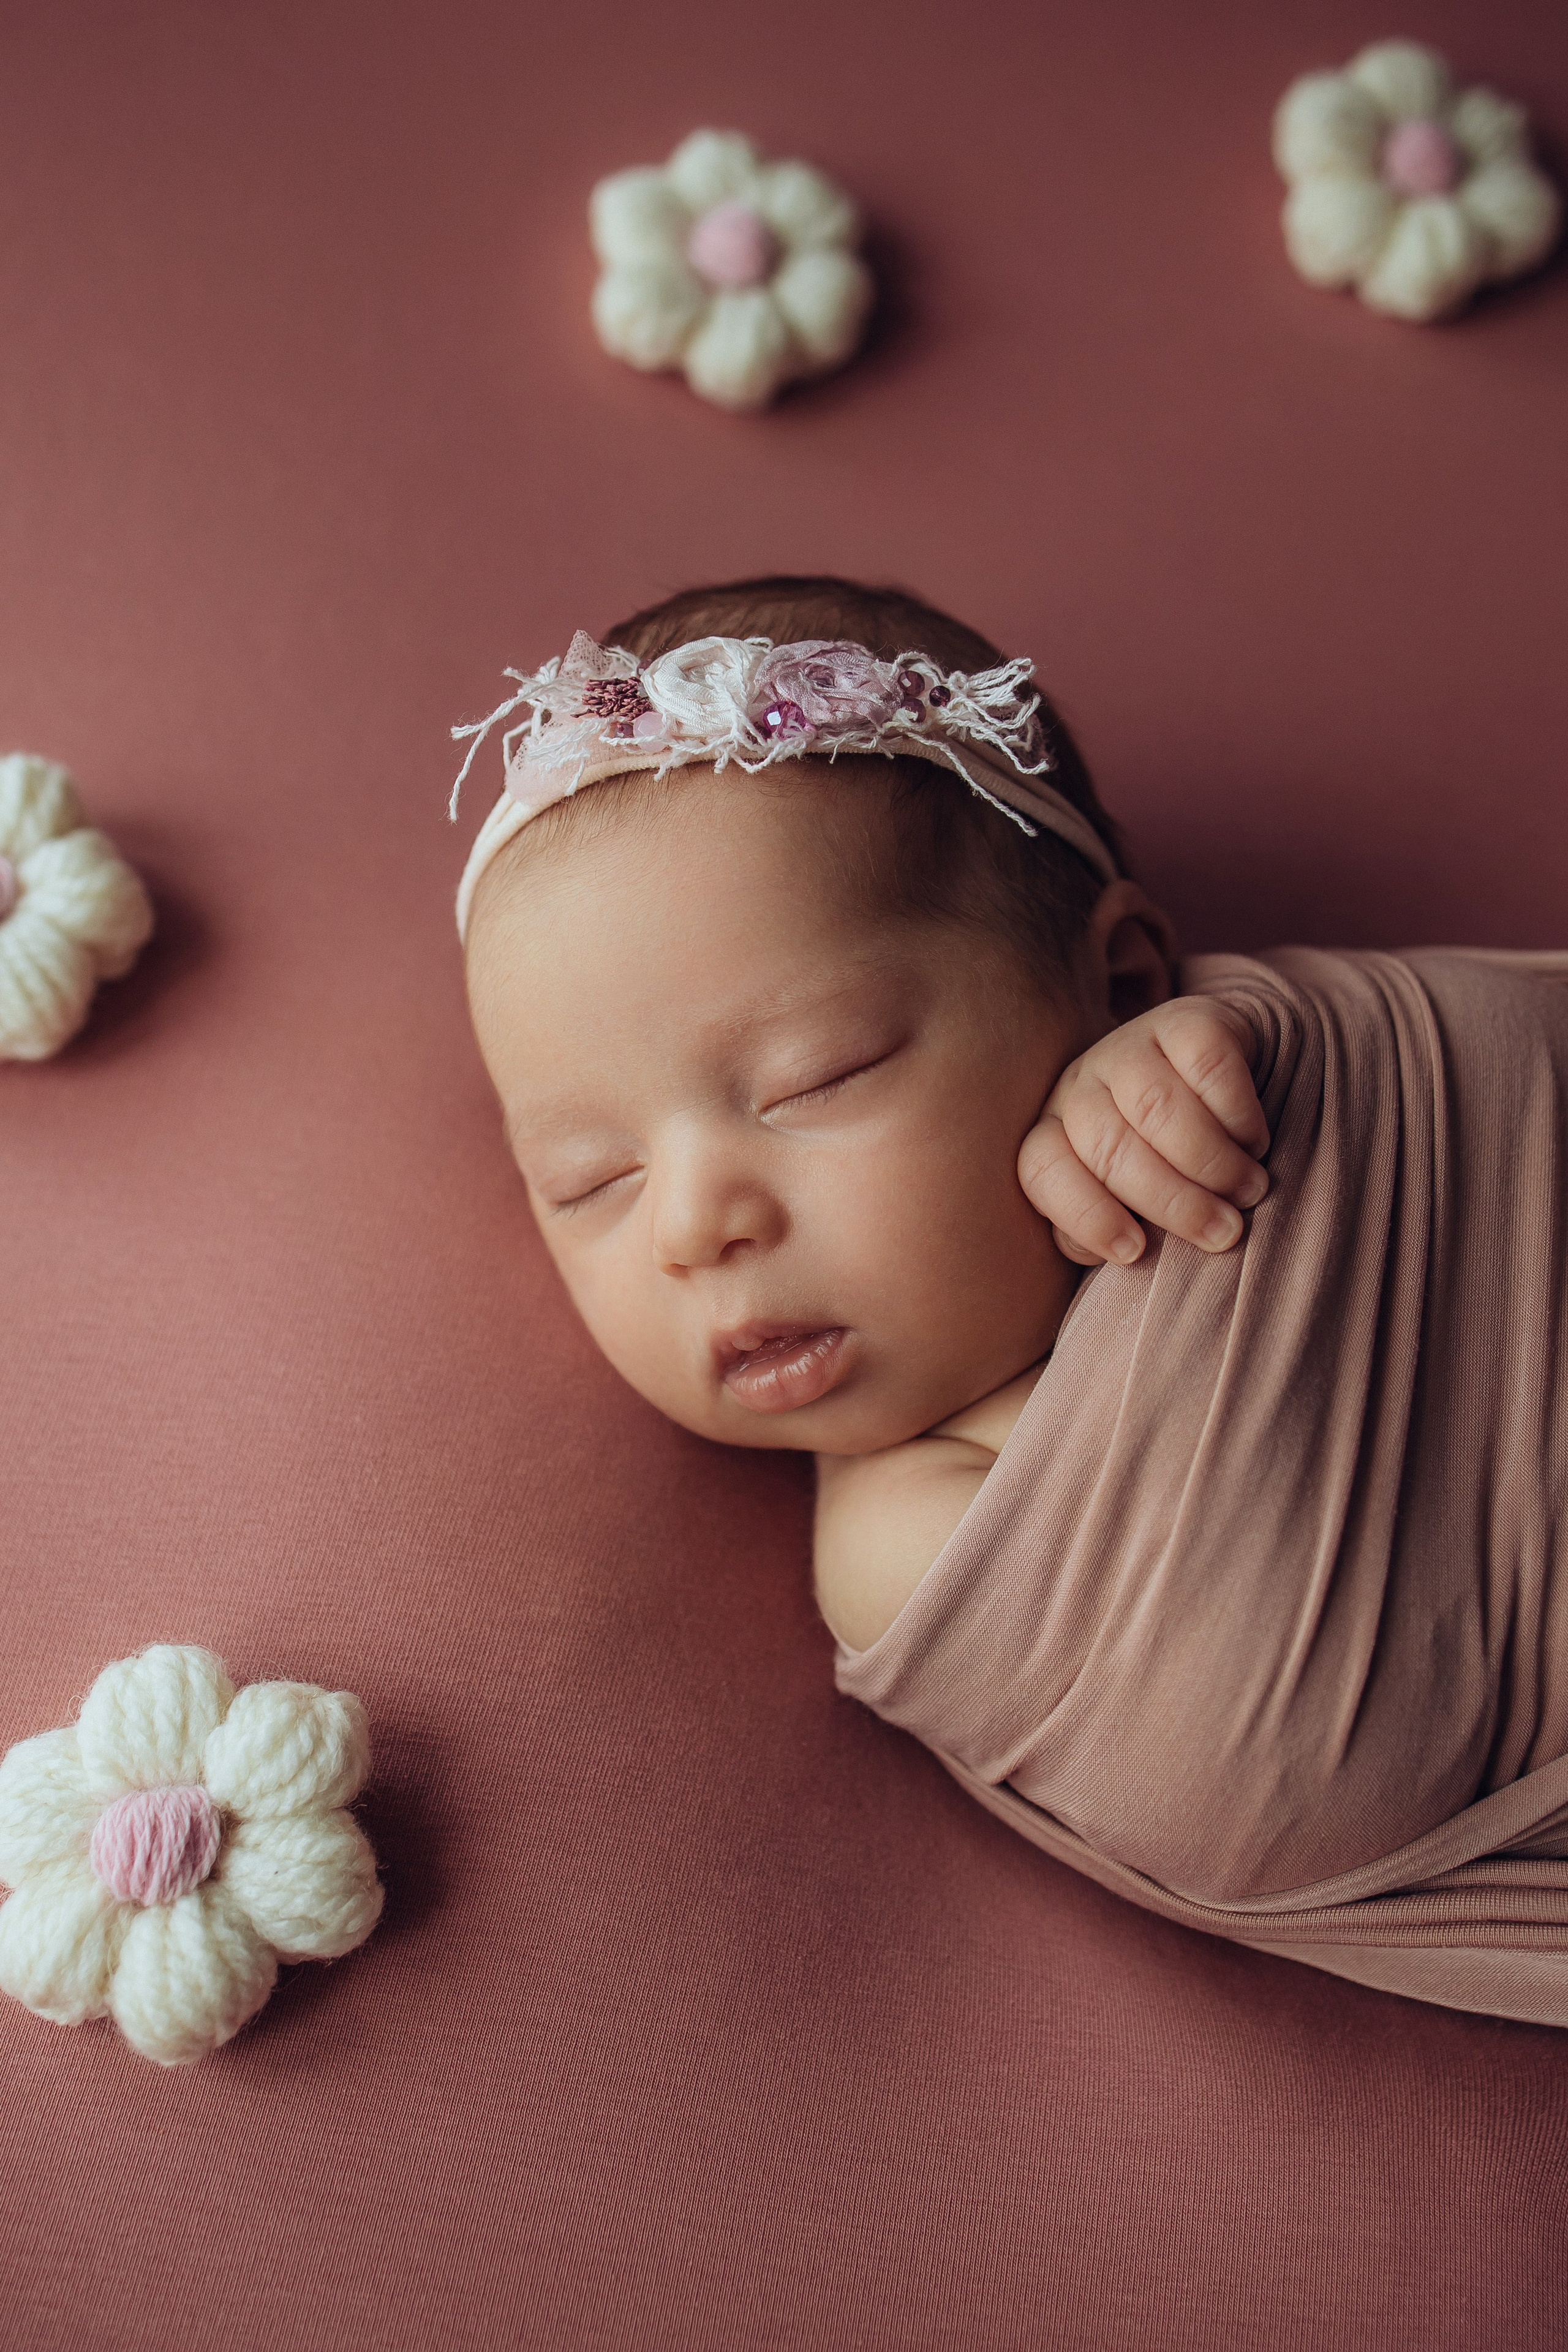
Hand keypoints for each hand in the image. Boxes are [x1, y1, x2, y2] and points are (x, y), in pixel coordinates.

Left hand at [1018, 999, 1269, 1266]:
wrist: (1224, 1076)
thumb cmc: (1172, 1163)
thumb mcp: (1133, 1200)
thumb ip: (1119, 1227)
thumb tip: (1130, 1253)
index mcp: (1055, 1135)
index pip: (1043, 1172)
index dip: (1086, 1216)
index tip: (1134, 1252)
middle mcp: (1080, 1086)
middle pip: (1108, 1147)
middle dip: (1171, 1200)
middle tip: (1223, 1232)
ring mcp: (1128, 1047)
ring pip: (1156, 1108)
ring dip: (1211, 1162)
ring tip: (1247, 1192)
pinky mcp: (1185, 1020)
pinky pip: (1208, 1068)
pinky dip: (1238, 1115)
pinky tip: (1253, 1141)